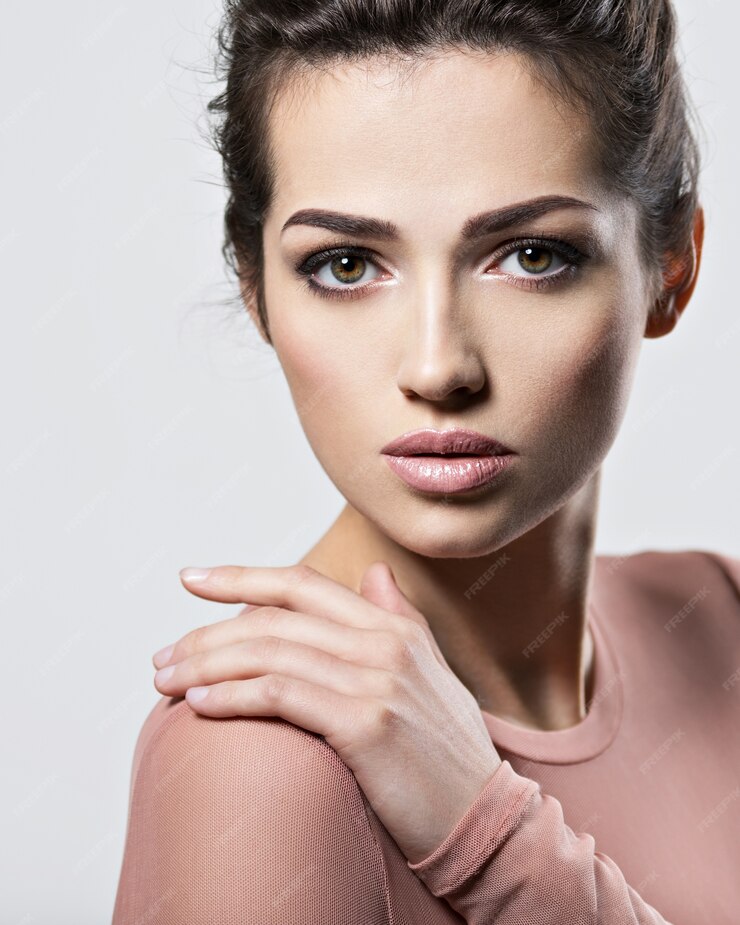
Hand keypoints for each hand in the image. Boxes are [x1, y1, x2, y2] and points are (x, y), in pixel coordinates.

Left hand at [151, 561, 502, 863]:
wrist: (483, 816)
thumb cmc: (446, 749)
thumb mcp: (429, 669)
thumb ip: (399, 616)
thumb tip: (373, 571)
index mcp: (393, 625)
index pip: (302, 583)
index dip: (241, 576)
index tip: (191, 579)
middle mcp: (384, 642)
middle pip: (274, 619)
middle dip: (206, 634)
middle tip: (162, 658)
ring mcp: (377, 680)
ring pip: (269, 653)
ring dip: (205, 667)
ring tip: (166, 683)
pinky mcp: (365, 724)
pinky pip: (281, 695)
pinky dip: (233, 697)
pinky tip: (199, 708)